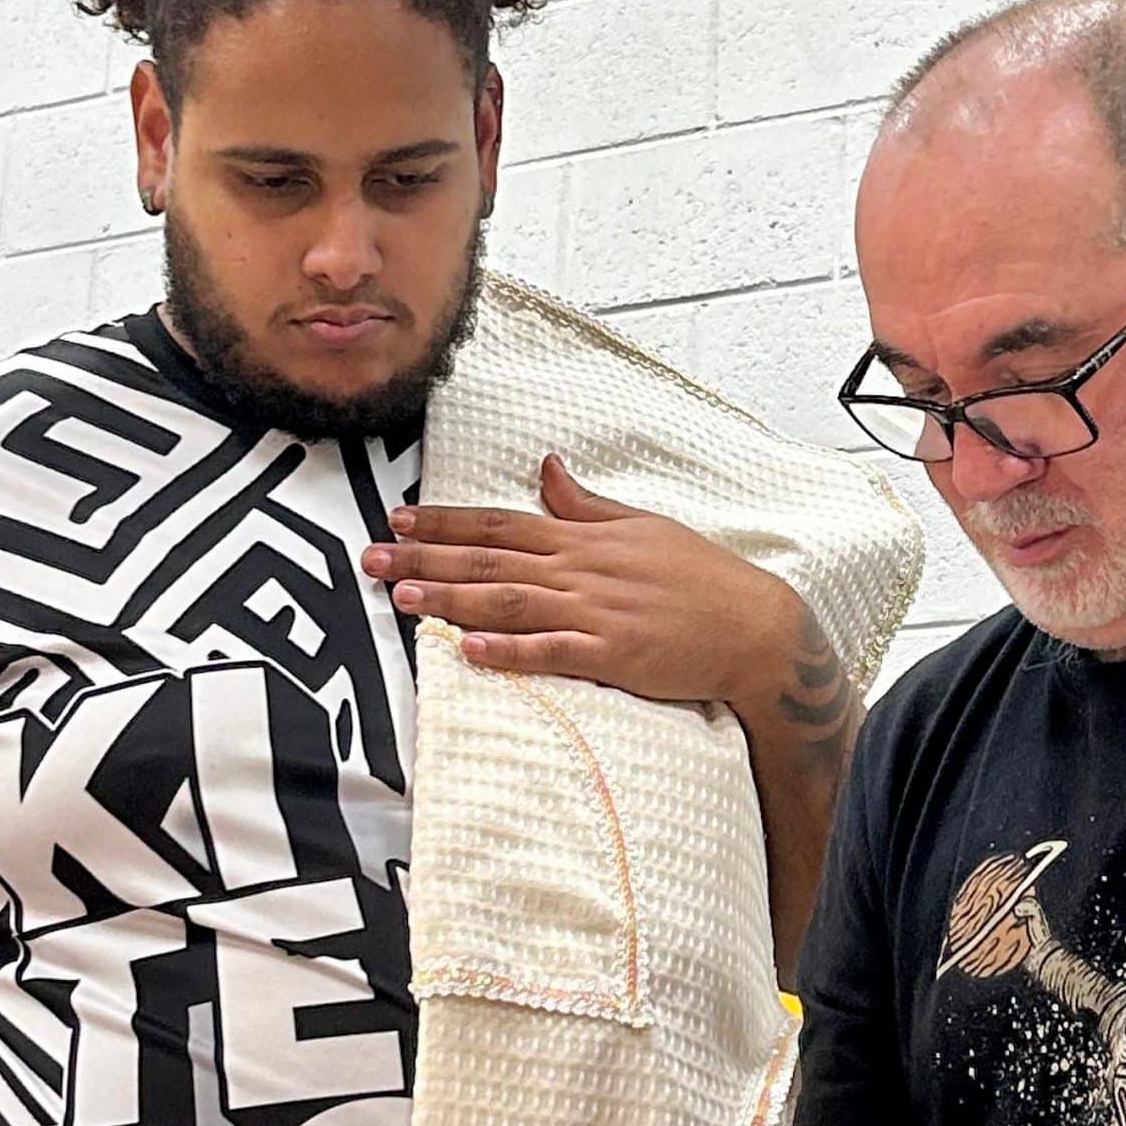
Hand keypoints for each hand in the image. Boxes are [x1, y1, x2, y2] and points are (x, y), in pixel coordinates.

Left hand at [362, 456, 804, 717]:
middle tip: (370, 558)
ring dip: (451, 597)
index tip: (398, 519)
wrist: (755, 626)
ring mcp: (594, 613)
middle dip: (425, 557)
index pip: (501, 523)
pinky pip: (550, 652)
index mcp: (585, 538)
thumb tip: (548, 469)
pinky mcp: (611, 655)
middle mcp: (581, 570)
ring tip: (401, 597)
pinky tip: (467, 649)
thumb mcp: (643, 525)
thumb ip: (587, 503)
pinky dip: (508, 650)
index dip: (445, 521)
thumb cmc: (701, 578)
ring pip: (508, 601)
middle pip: (489, 559)